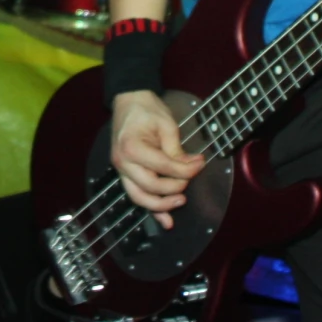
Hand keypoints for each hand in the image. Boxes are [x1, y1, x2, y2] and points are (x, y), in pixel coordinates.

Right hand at [107, 89, 204, 230]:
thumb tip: (192, 166)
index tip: (200, 164)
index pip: (163, 166)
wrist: (128, 101)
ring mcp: (121, 170)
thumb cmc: (146, 110)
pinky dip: (152, 210)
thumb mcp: (166, 124)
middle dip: (175, 187)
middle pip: (151, 187)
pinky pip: (137, 196)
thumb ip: (177, 150)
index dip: (185, 170)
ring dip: (162, 205)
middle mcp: (123, 162)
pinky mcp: (125, 174)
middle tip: (191, 178)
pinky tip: (166, 221)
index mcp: (132, 147)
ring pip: (140, 198)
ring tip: (181, 202)